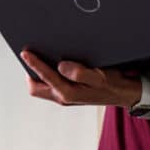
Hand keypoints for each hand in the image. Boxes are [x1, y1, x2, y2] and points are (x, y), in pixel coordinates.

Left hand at [21, 50, 141, 108]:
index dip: (33, 64)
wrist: (124, 93)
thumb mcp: (99, 77)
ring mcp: (65, 97)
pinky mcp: (69, 93)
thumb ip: (80, 73)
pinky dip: (48, 75)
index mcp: (68, 93)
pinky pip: (52, 85)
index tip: (25, 52)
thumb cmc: (113, 85)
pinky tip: (54, 63)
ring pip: (42, 87)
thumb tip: (61, 66)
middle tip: (31, 54)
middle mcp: (63, 97)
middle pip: (35, 87)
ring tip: (40, 56)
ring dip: (38, 74)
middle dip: (30, 72)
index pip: (43, 77)